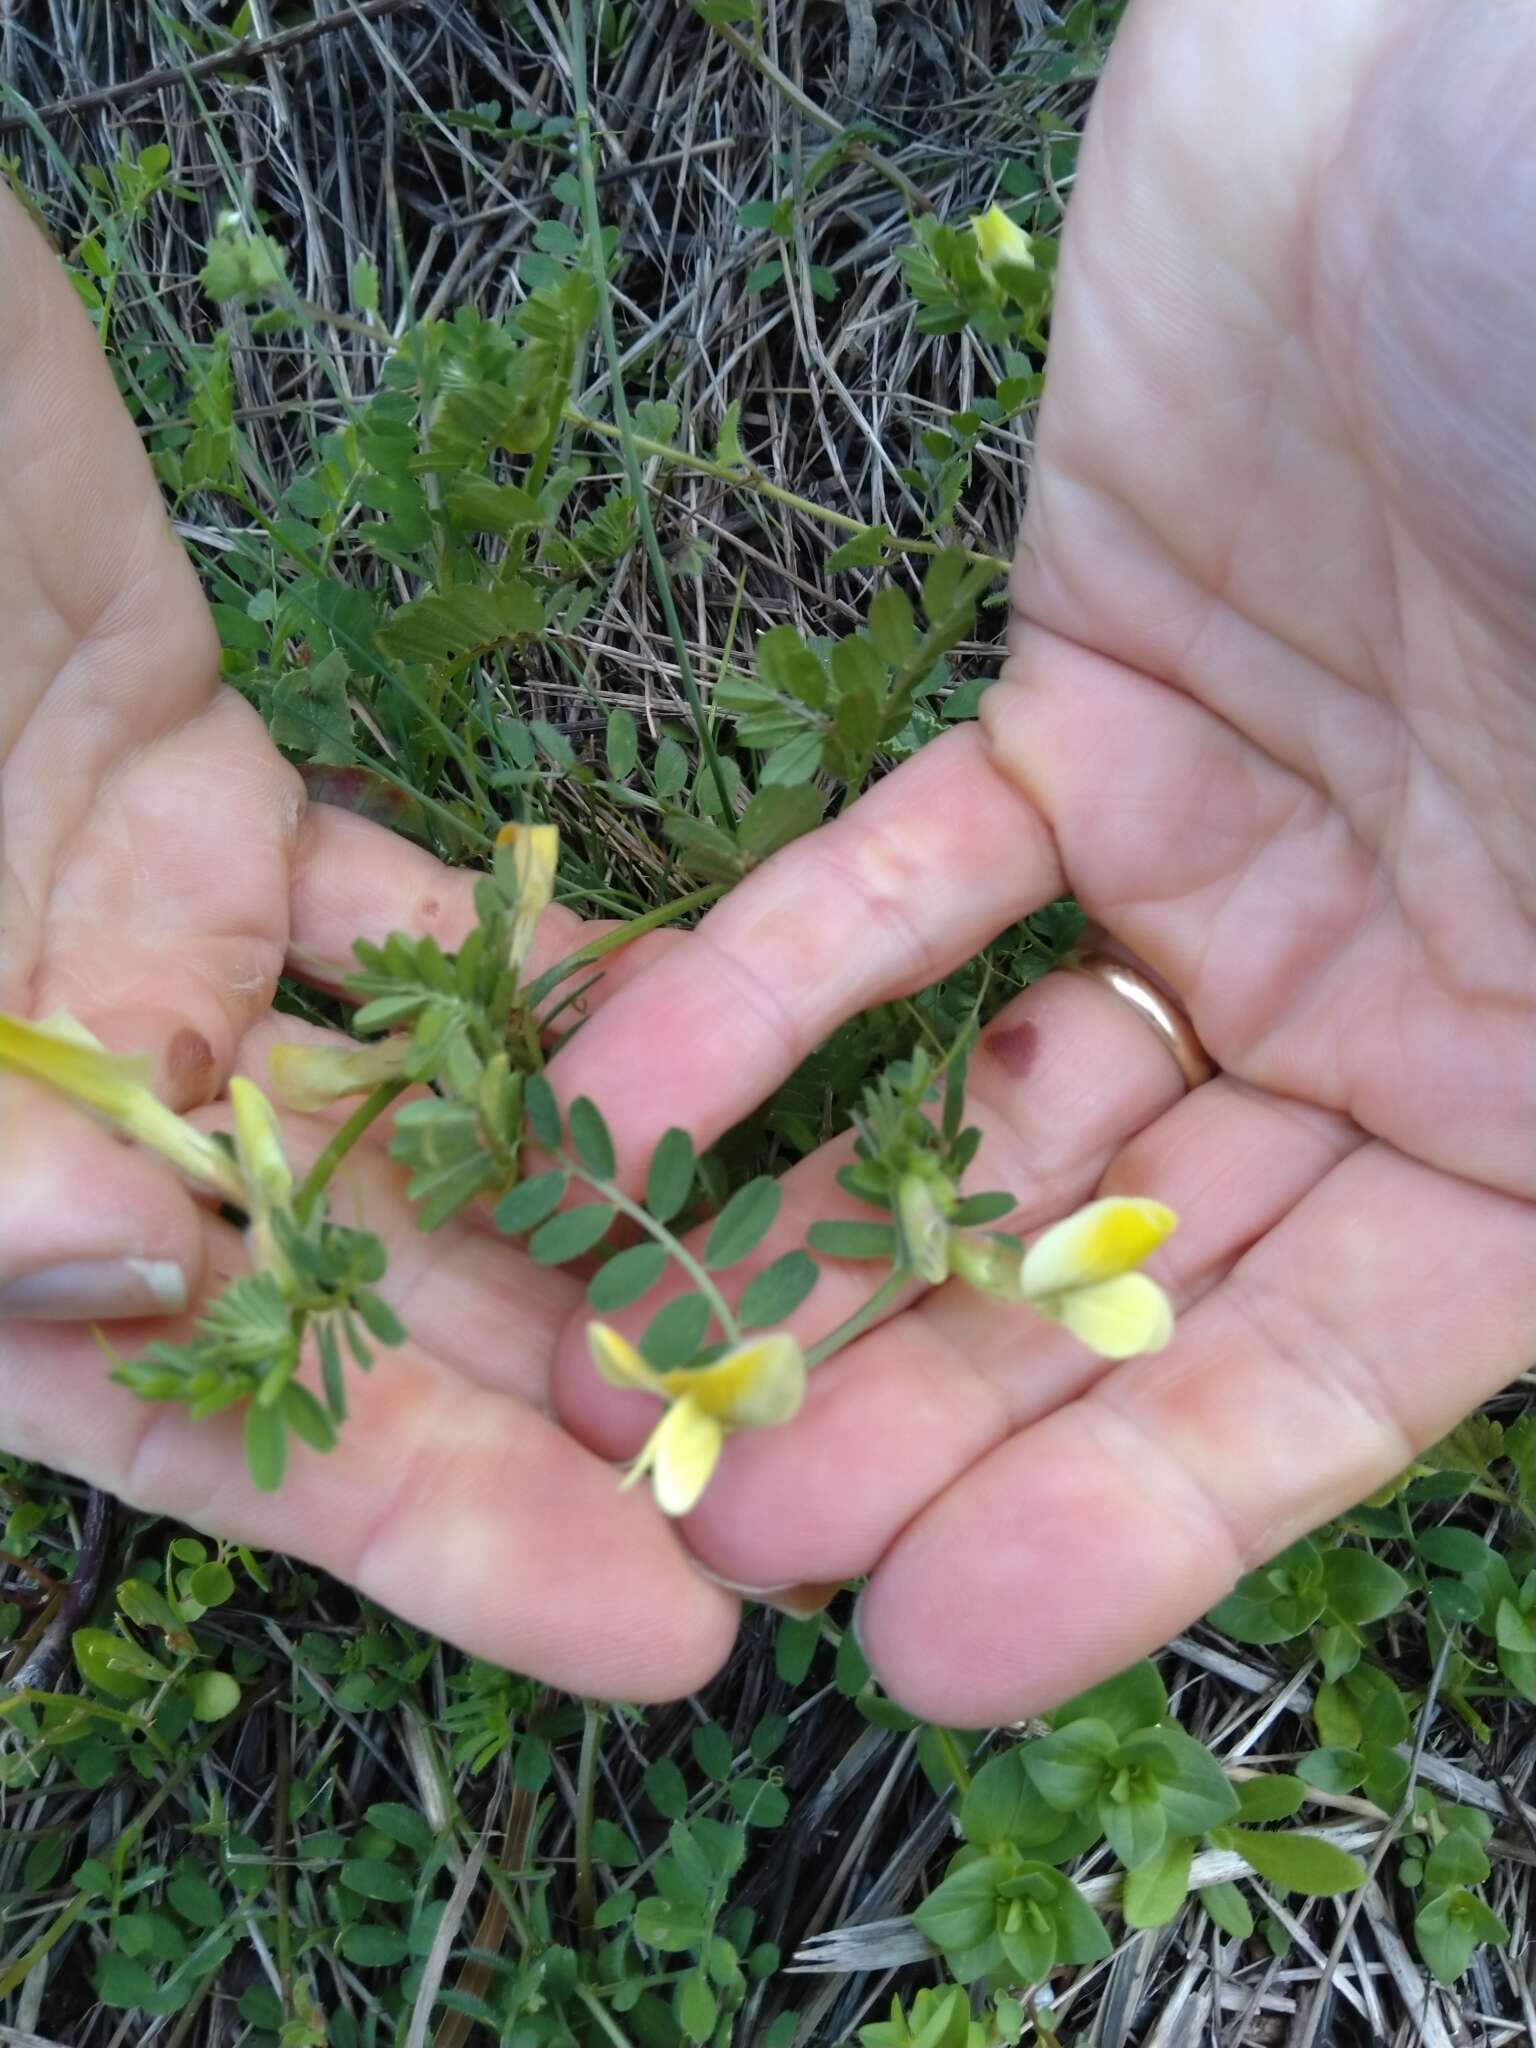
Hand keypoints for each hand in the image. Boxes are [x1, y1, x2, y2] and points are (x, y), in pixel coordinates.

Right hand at [0, 193, 743, 1700]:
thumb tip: (125, 1284)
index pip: (204, 1422)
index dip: (434, 1541)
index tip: (664, 1634)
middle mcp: (46, 1111)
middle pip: (350, 1290)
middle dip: (566, 1380)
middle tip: (799, 1447)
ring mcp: (132, 952)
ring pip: (401, 1106)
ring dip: (582, 1185)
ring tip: (795, 1264)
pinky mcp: (200, 798)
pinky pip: (402, 915)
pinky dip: (531, 968)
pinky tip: (689, 1026)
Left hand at [550, 0, 1535, 1722]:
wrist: (1516, 92)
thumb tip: (1523, 1228)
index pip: (1349, 1365)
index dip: (1149, 1516)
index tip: (935, 1645)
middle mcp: (1411, 1009)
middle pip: (1137, 1272)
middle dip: (934, 1410)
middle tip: (725, 1530)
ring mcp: (1238, 863)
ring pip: (1002, 1113)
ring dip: (826, 1243)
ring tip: (644, 1383)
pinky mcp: (1084, 708)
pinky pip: (913, 888)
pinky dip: (778, 989)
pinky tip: (626, 1105)